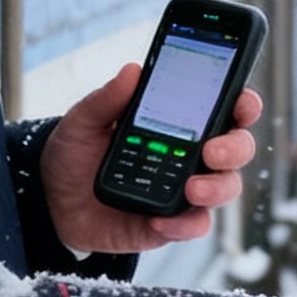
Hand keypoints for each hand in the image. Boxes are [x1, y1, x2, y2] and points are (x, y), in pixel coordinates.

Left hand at [40, 66, 261, 254]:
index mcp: (180, 123)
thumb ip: (107, 98)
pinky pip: (195, 225)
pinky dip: (185, 225)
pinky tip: (160, 220)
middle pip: (237, 148)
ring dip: (217, 188)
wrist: (53, 201)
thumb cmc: (75, 155)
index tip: (243, 103)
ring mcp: (186, 190)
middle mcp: (191, 155)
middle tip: (212, 151)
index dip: (243, 104)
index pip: (225, 109)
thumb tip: (132, 71)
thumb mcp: (83, 121)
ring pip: (227, 188)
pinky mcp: (172, 223)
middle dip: (235, 148)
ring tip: (191, 189)